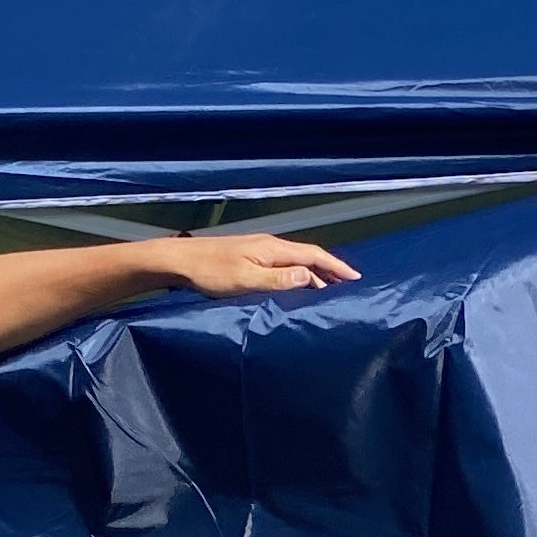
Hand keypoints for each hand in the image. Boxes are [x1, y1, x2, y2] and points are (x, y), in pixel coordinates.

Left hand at [142, 233, 358, 299]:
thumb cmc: (211, 273)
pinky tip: (297, 286)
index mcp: (273, 249)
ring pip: (296, 261)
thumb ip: (279, 279)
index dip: (336, 266)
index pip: (313, 255)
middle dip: (330, 270)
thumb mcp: (246, 280)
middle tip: (348, 286)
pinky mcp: (250, 257)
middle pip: (308, 256)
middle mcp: (270, 245)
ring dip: (314, 274)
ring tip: (328, 290)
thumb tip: (310, 277)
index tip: (356, 277)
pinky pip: (284, 265)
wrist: (180, 261)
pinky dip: (298, 274)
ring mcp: (259, 250)